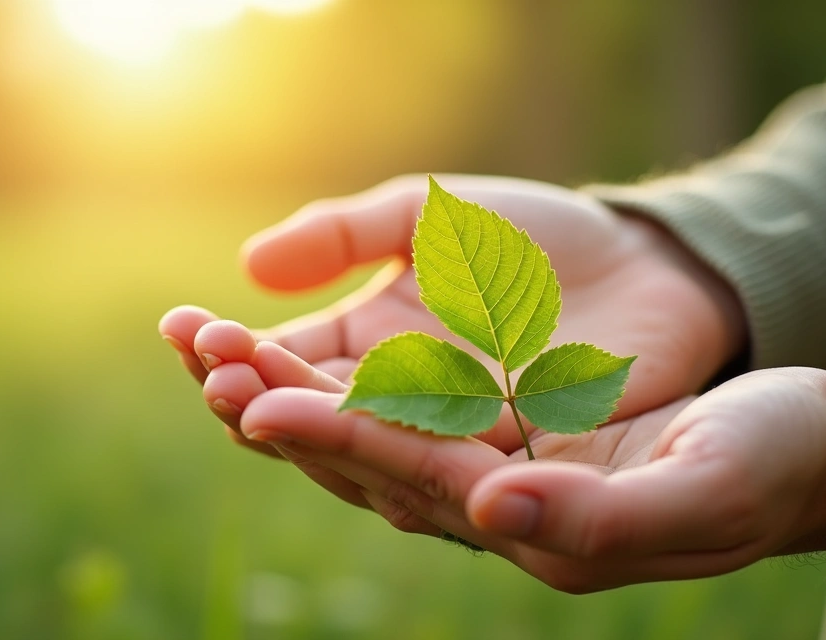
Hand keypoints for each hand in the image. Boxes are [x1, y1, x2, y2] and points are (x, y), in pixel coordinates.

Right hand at [160, 174, 746, 454]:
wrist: (645, 265)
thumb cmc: (531, 237)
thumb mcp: (426, 215)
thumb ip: (346, 235)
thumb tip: (250, 266)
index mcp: (361, 346)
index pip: (276, 360)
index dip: (225, 348)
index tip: (180, 325)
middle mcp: (390, 401)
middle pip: (303, 414)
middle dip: (251, 392)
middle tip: (208, 372)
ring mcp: (444, 435)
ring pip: (359, 450)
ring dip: (306, 433)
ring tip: (255, 411)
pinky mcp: (505, 457)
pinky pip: (439, 465)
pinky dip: (390, 457)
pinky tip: (351, 440)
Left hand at [211, 335, 825, 592]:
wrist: (802, 448)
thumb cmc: (769, 466)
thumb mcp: (701, 490)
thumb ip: (594, 513)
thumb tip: (488, 505)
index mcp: (530, 524)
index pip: (409, 478)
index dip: (333, 439)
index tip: (252, 403)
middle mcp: (494, 502)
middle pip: (365, 459)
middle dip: (282, 412)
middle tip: (200, 360)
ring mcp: (494, 462)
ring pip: (370, 428)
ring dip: (295, 386)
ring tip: (216, 345)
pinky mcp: (503, 425)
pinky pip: (404, 399)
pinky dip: (343, 370)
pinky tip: (296, 341)